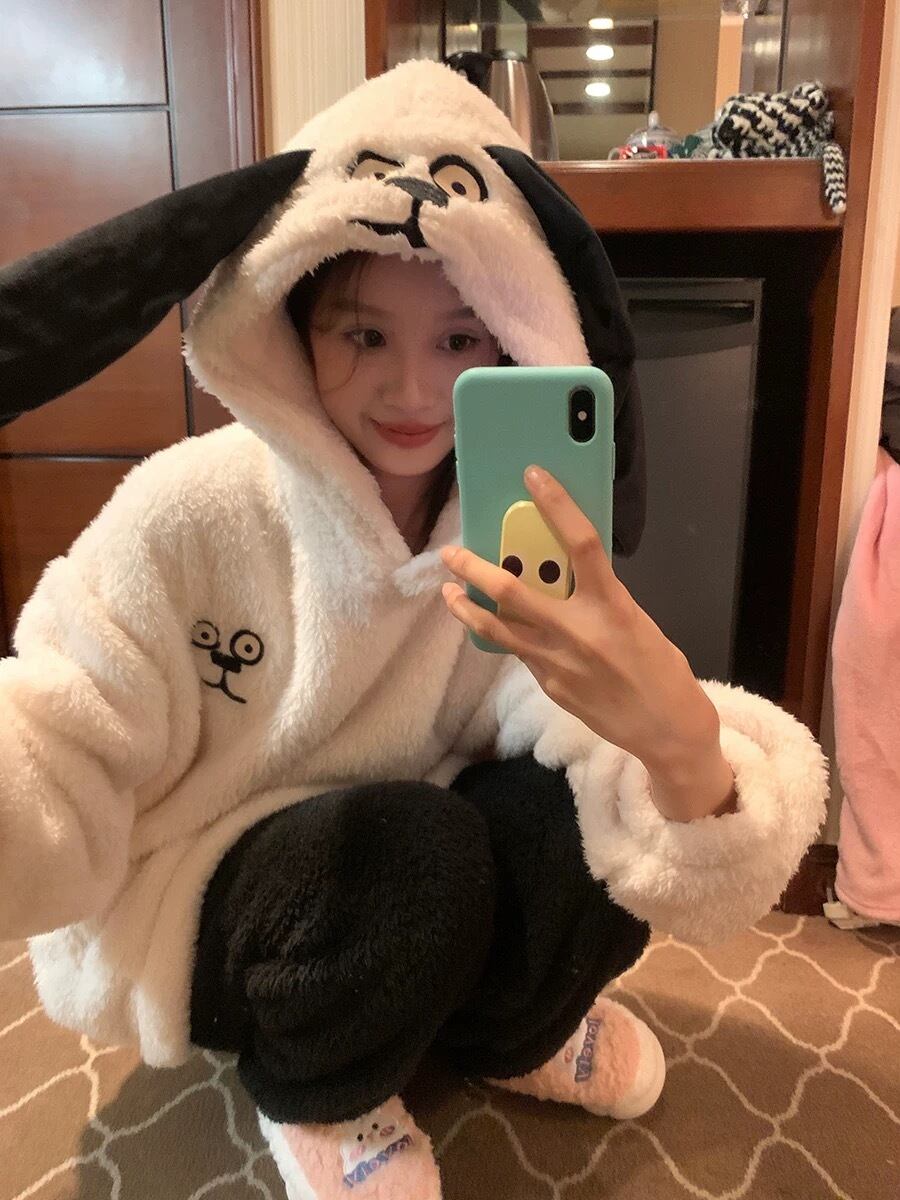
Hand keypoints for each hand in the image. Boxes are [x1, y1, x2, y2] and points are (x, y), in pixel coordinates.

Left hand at [440, 464, 735, 819]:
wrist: (666, 728)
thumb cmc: (660, 667)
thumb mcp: (635, 620)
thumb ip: (598, 597)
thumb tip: (562, 575)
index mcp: (611, 604)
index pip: (581, 543)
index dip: (556, 504)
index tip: (534, 477)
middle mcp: (579, 631)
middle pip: (512, 591)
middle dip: (475, 568)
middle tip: (451, 553)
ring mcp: (558, 662)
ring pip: (498, 629)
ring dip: (467, 608)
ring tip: (449, 591)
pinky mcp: (549, 686)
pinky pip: (519, 653)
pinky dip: (504, 636)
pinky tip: (493, 628)